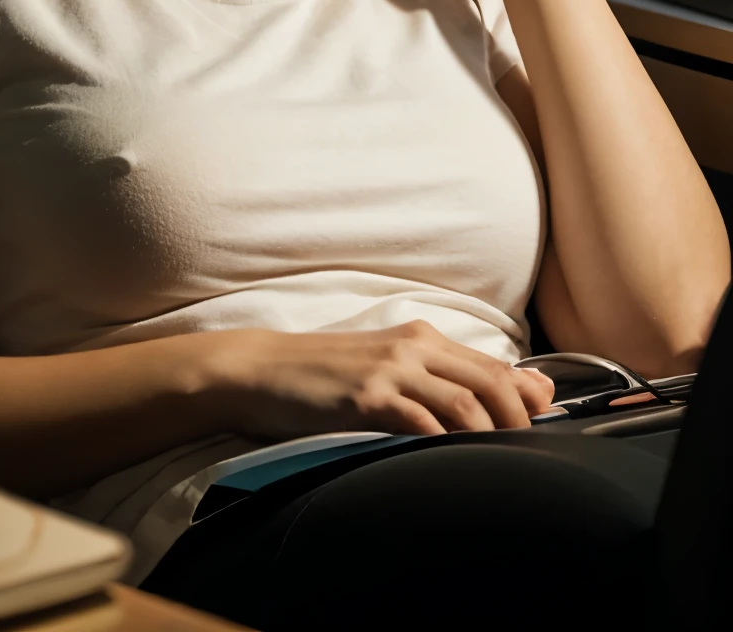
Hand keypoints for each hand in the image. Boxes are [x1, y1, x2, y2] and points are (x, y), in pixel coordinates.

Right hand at [209, 319, 554, 439]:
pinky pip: (422, 422)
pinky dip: (446, 444)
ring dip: (490, 439)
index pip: (494, 366)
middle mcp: (413, 347)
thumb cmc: (324, 375)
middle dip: (518, 424)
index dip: (527, 399)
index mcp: (420, 338)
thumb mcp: (385, 366)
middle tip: (525, 460)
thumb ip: (437, 378)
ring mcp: (391, 371)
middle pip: (491, 383)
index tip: (545, 427)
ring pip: (465, 404)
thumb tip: (497, 395)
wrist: (263, 370)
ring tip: (497, 469)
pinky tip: (454, 465)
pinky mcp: (368, 398)